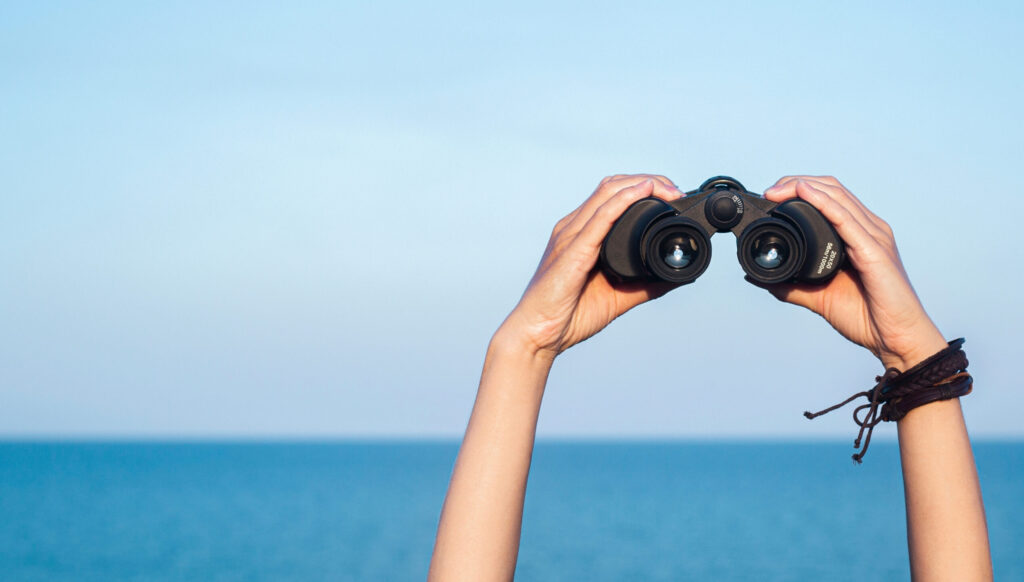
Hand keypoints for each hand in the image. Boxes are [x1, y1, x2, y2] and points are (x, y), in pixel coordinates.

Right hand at [499, 174, 683, 358]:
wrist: (537, 335)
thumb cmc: (568, 316)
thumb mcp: (617, 297)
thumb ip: (645, 286)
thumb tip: (675, 277)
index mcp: (580, 235)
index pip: (611, 196)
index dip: (642, 188)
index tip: (671, 197)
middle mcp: (573, 228)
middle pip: (612, 186)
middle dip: (648, 181)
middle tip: (675, 191)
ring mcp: (570, 237)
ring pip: (607, 193)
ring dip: (641, 184)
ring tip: (668, 189)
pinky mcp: (572, 251)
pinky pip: (600, 217)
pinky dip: (624, 200)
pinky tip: (643, 191)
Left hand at [754, 176, 946, 370]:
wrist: (895, 339)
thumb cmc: (868, 317)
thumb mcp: (818, 297)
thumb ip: (790, 286)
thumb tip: (758, 278)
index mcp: (858, 236)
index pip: (830, 198)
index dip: (800, 189)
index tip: (771, 196)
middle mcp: (869, 230)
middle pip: (832, 190)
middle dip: (798, 183)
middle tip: (770, 191)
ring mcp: (874, 238)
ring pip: (838, 198)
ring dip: (805, 187)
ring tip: (779, 189)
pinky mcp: (875, 251)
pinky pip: (846, 220)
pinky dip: (824, 203)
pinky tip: (805, 194)